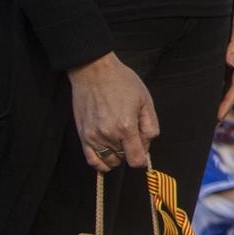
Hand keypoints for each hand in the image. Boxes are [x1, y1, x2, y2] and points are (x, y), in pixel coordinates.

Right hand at [68, 53, 158, 171]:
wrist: (94, 71)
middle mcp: (108, 135)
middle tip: (131, 135)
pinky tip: (107, 154)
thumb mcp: (145, 100)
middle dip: (131, 151)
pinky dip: (101, 163)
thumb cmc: (121, 82)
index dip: (142, 158)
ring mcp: (93, 136)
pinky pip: (91, 160)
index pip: (136, 160)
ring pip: (109, 161)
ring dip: (117, 156)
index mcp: (126, 127)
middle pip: (124, 159)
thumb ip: (150, 126)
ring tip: (119, 140)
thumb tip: (148, 144)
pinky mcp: (83, 135)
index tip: (143, 151)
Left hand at [217, 0, 233, 121]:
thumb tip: (230, 63)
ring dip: (217, 94)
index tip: (217, 117)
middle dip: (222, 104)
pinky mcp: (224, 46)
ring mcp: (232, 52)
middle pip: (230, 86)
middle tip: (209, 122)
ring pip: (224, 79)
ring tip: (205, 109)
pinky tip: (202, 85)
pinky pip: (219, 68)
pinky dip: (213, 79)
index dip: (228, 102)